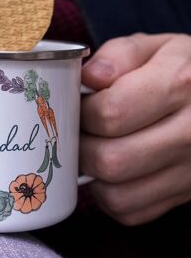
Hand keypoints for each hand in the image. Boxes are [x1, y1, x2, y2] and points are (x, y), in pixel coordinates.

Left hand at [80, 33, 190, 225]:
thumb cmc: (178, 70)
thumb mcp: (154, 47)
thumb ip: (118, 55)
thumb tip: (88, 77)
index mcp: (181, 84)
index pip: (110, 114)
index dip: (82, 112)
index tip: (78, 105)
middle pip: (110, 159)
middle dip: (80, 146)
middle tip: (77, 130)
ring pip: (117, 194)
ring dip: (91, 174)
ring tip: (91, 148)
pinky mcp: (184, 194)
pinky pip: (130, 210)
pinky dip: (108, 194)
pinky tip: (111, 169)